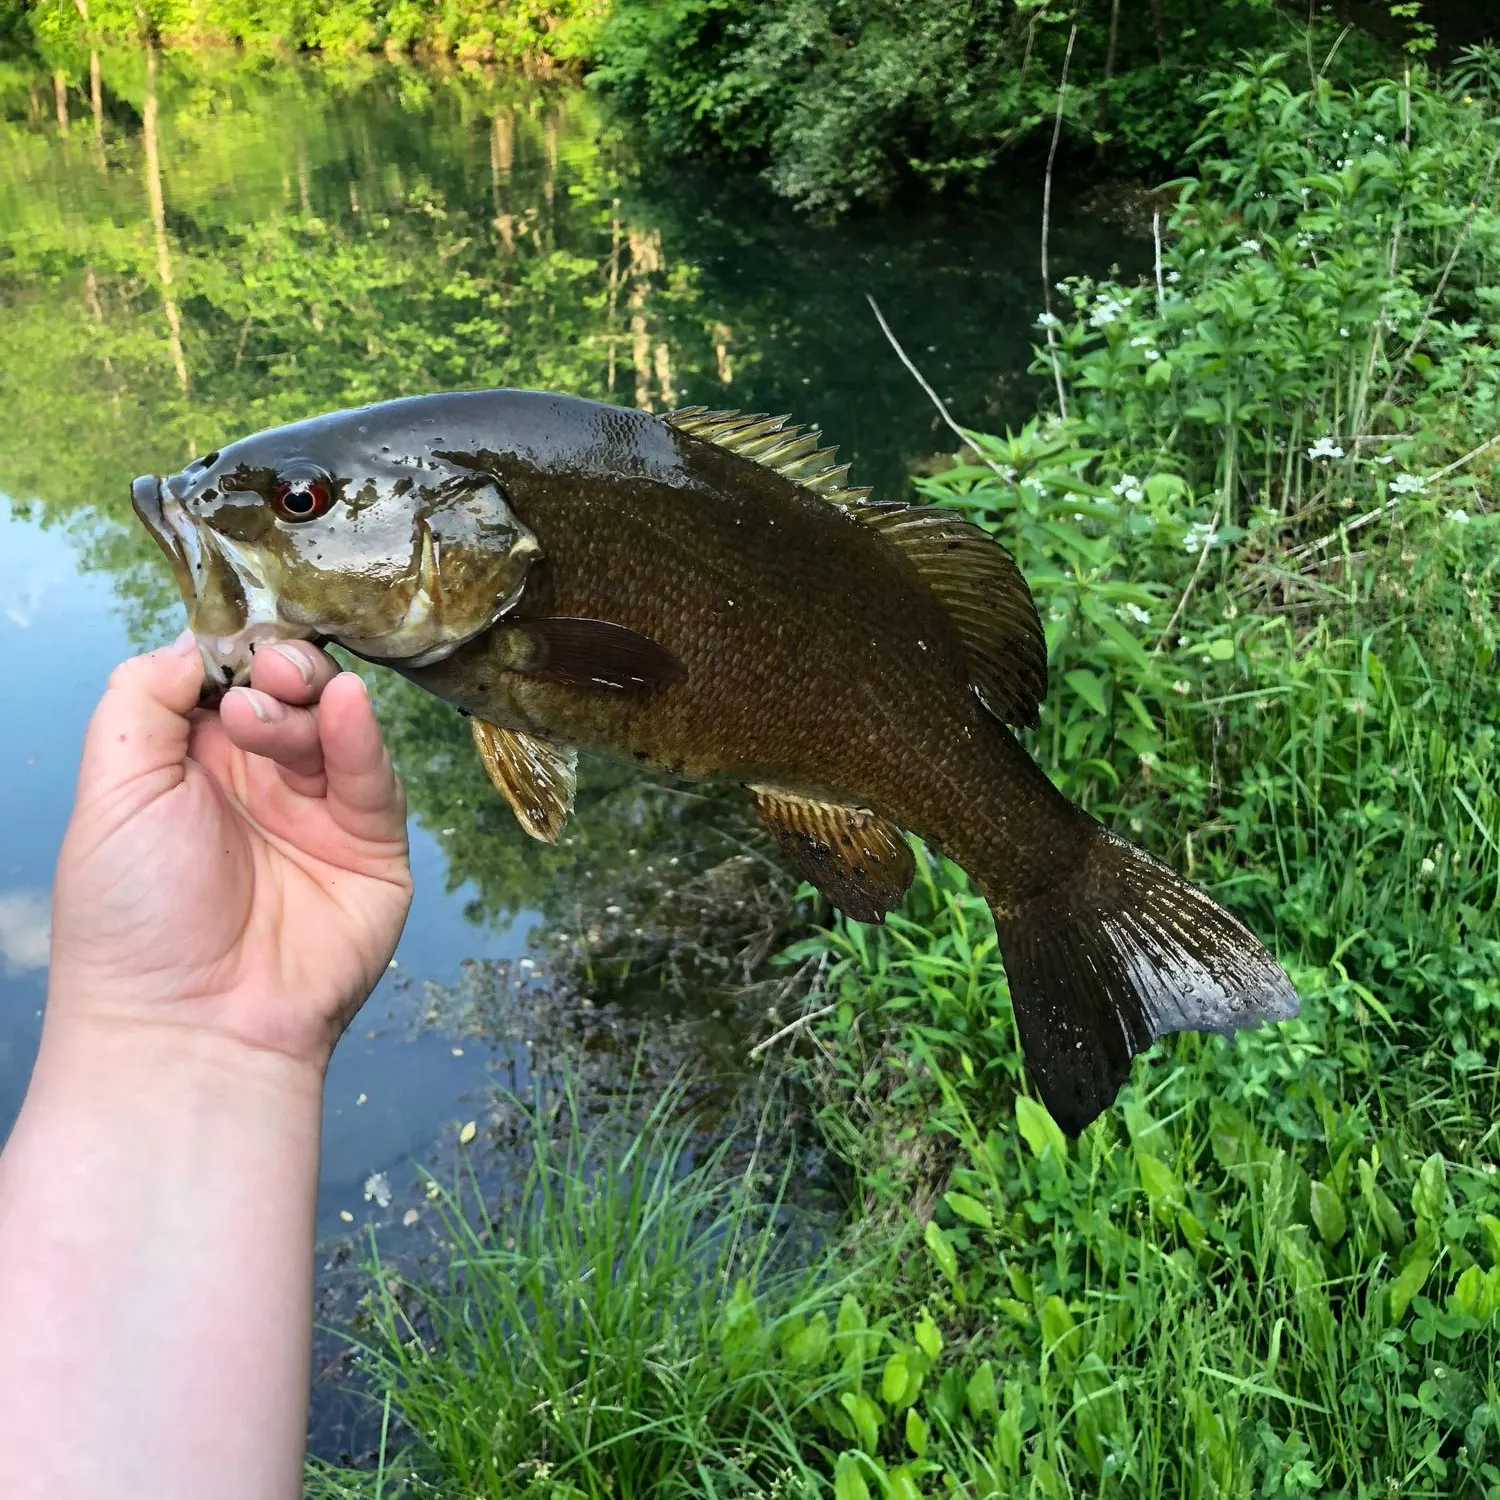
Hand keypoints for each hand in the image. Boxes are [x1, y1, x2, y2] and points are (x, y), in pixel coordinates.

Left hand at [47, 632, 412, 1072]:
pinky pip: (374, 778)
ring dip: (309, 697)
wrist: (189, 1028)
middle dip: (278, 666)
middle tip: (267, 668)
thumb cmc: (133, 921)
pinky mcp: (372, 848)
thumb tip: (193, 641)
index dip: (231, 652)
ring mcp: (318, 814)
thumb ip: (141, 700)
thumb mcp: (110, 791)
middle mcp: (257, 784)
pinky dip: (361, 737)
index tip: (230, 639)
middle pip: (285, 694)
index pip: (224, 681)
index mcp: (189, 769)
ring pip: (330, 725)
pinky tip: (344, 707)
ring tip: (282, 695)